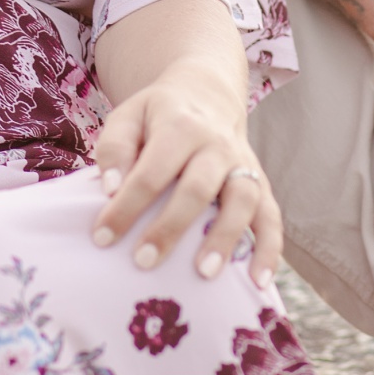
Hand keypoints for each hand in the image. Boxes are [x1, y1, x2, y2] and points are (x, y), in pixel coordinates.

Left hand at [91, 57, 281, 287]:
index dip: (126, 206)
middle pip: (197, 189)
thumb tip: (110, 189)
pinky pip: (271, 216)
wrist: (207, 93)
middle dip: (170, 228)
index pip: (152, 171)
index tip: (102, 237)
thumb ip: (115, 148)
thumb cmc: (158, 115)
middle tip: (143, 262)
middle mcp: (216, 144)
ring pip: (242, 201)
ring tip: (204, 274)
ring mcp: (243, 163)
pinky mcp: (261, 182)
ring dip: (225, 239)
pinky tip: (258, 281)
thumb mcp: (128, 116)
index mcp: (179, 125)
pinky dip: (270, 249)